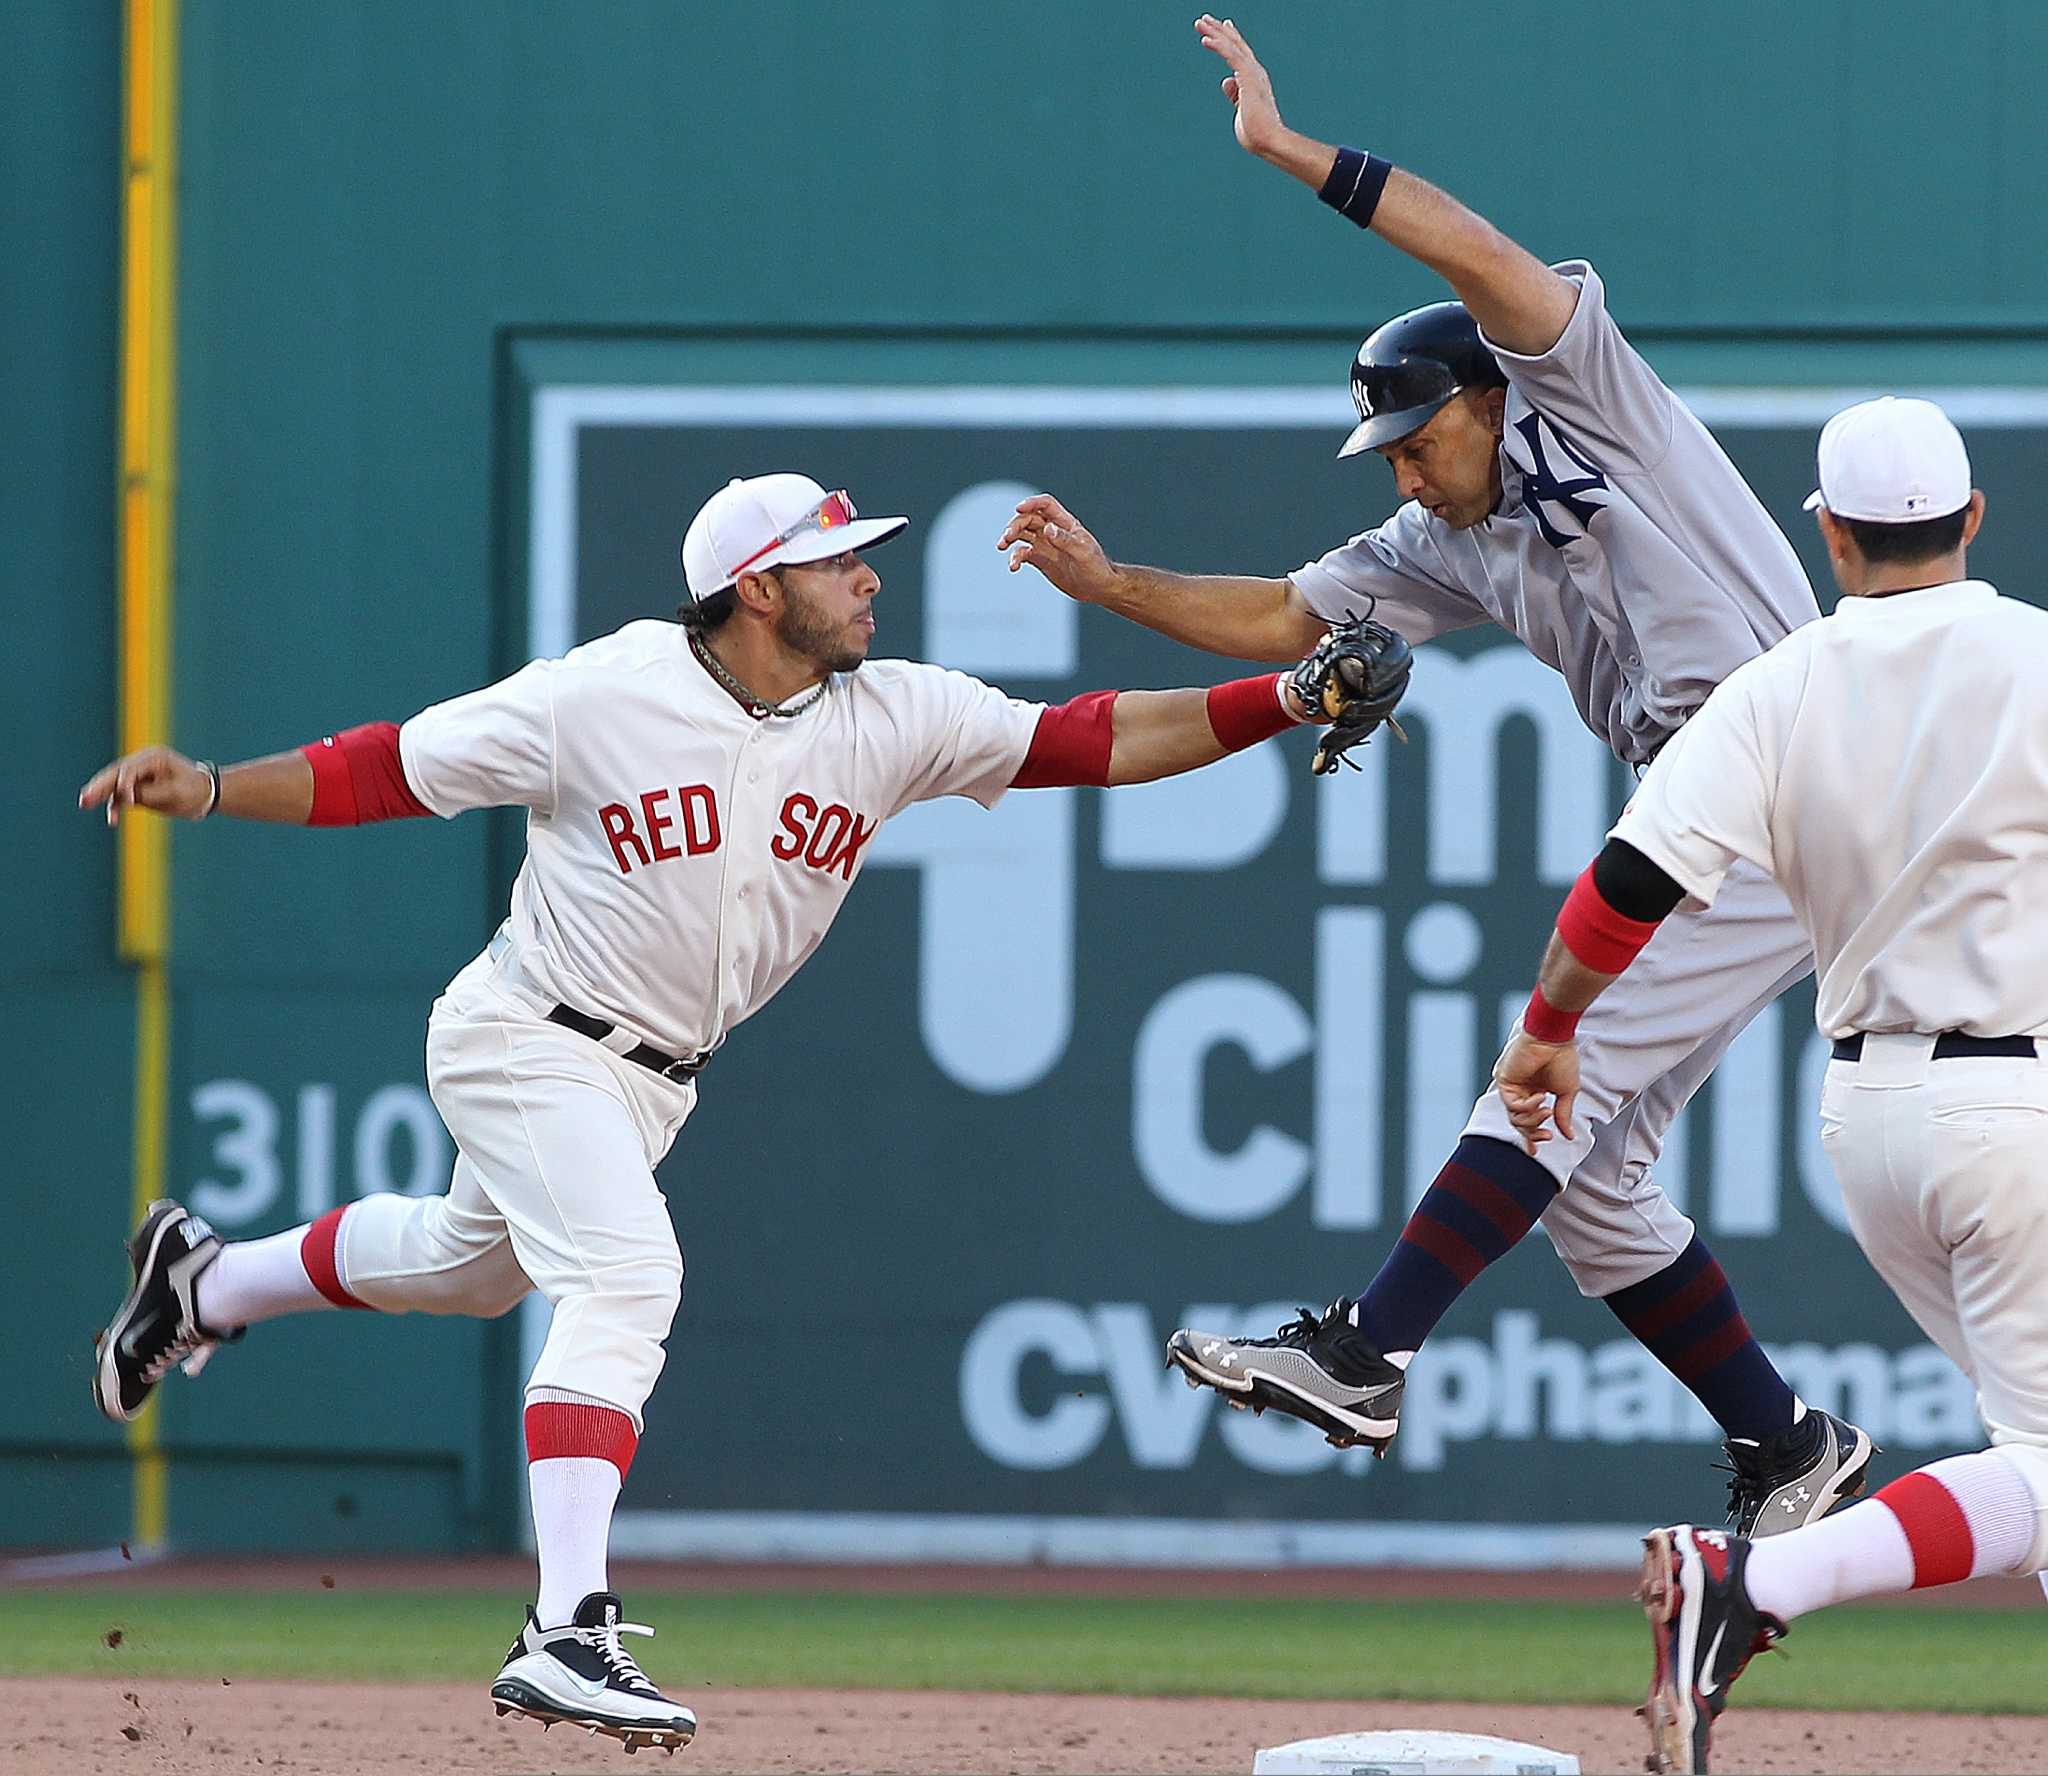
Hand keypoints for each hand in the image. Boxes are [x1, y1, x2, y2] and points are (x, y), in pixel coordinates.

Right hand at [79, 746, 212, 825]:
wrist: (206, 794)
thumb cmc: (194, 791)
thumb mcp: (175, 794)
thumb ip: (150, 793)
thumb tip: (125, 797)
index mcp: (155, 758)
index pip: (131, 769)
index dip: (125, 785)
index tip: (128, 802)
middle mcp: (143, 763)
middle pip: (115, 773)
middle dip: (100, 786)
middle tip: (85, 798)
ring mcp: (138, 774)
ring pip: (114, 784)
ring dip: (100, 794)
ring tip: (84, 803)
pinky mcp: (137, 787)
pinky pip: (121, 796)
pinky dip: (115, 806)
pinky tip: (112, 820)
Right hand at [999, 494, 1118, 604]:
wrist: (1097, 588)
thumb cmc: (1096, 567)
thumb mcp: (1083, 553)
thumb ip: (1065, 540)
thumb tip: (1048, 529)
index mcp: (1065, 523)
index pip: (1046, 505)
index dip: (1032, 503)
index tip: (1019, 508)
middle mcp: (1052, 530)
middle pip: (1028, 519)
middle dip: (1015, 525)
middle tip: (1007, 537)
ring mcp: (1045, 544)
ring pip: (1021, 534)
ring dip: (1010, 537)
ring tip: (1002, 546)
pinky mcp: (1040, 559)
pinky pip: (1022, 554)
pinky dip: (1015, 558)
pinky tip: (1013, 567)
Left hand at [1195, 14, 1286, 158]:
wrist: (1268, 141)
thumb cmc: (1256, 133)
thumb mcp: (1241, 110)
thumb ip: (1234, 94)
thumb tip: (1225, 80)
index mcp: (1255, 80)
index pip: (1242, 54)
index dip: (1232, 39)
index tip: (1224, 26)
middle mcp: (1255, 72)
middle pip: (1235, 45)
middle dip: (1219, 30)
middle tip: (1205, 19)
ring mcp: (1253, 74)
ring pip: (1231, 46)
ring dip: (1214, 32)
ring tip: (1199, 22)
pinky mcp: (1247, 77)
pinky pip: (1230, 56)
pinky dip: (1217, 45)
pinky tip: (1204, 39)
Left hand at [1493, 1028, 1580, 1155]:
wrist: (1555, 1039)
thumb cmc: (1563, 1059)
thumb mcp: (1566, 1093)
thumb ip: (1563, 1115)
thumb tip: (1568, 1135)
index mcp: (1534, 1092)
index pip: (1527, 1120)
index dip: (1530, 1137)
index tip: (1535, 1151)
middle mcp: (1520, 1091)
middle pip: (1519, 1123)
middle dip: (1532, 1133)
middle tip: (1547, 1135)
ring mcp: (1512, 1086)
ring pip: (1515, 1118)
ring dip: (1532, 1119)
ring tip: (1546, 1109)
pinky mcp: (1504, 1081)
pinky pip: (1513, 1105)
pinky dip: (1527, 1106)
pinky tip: (1540, 1097)